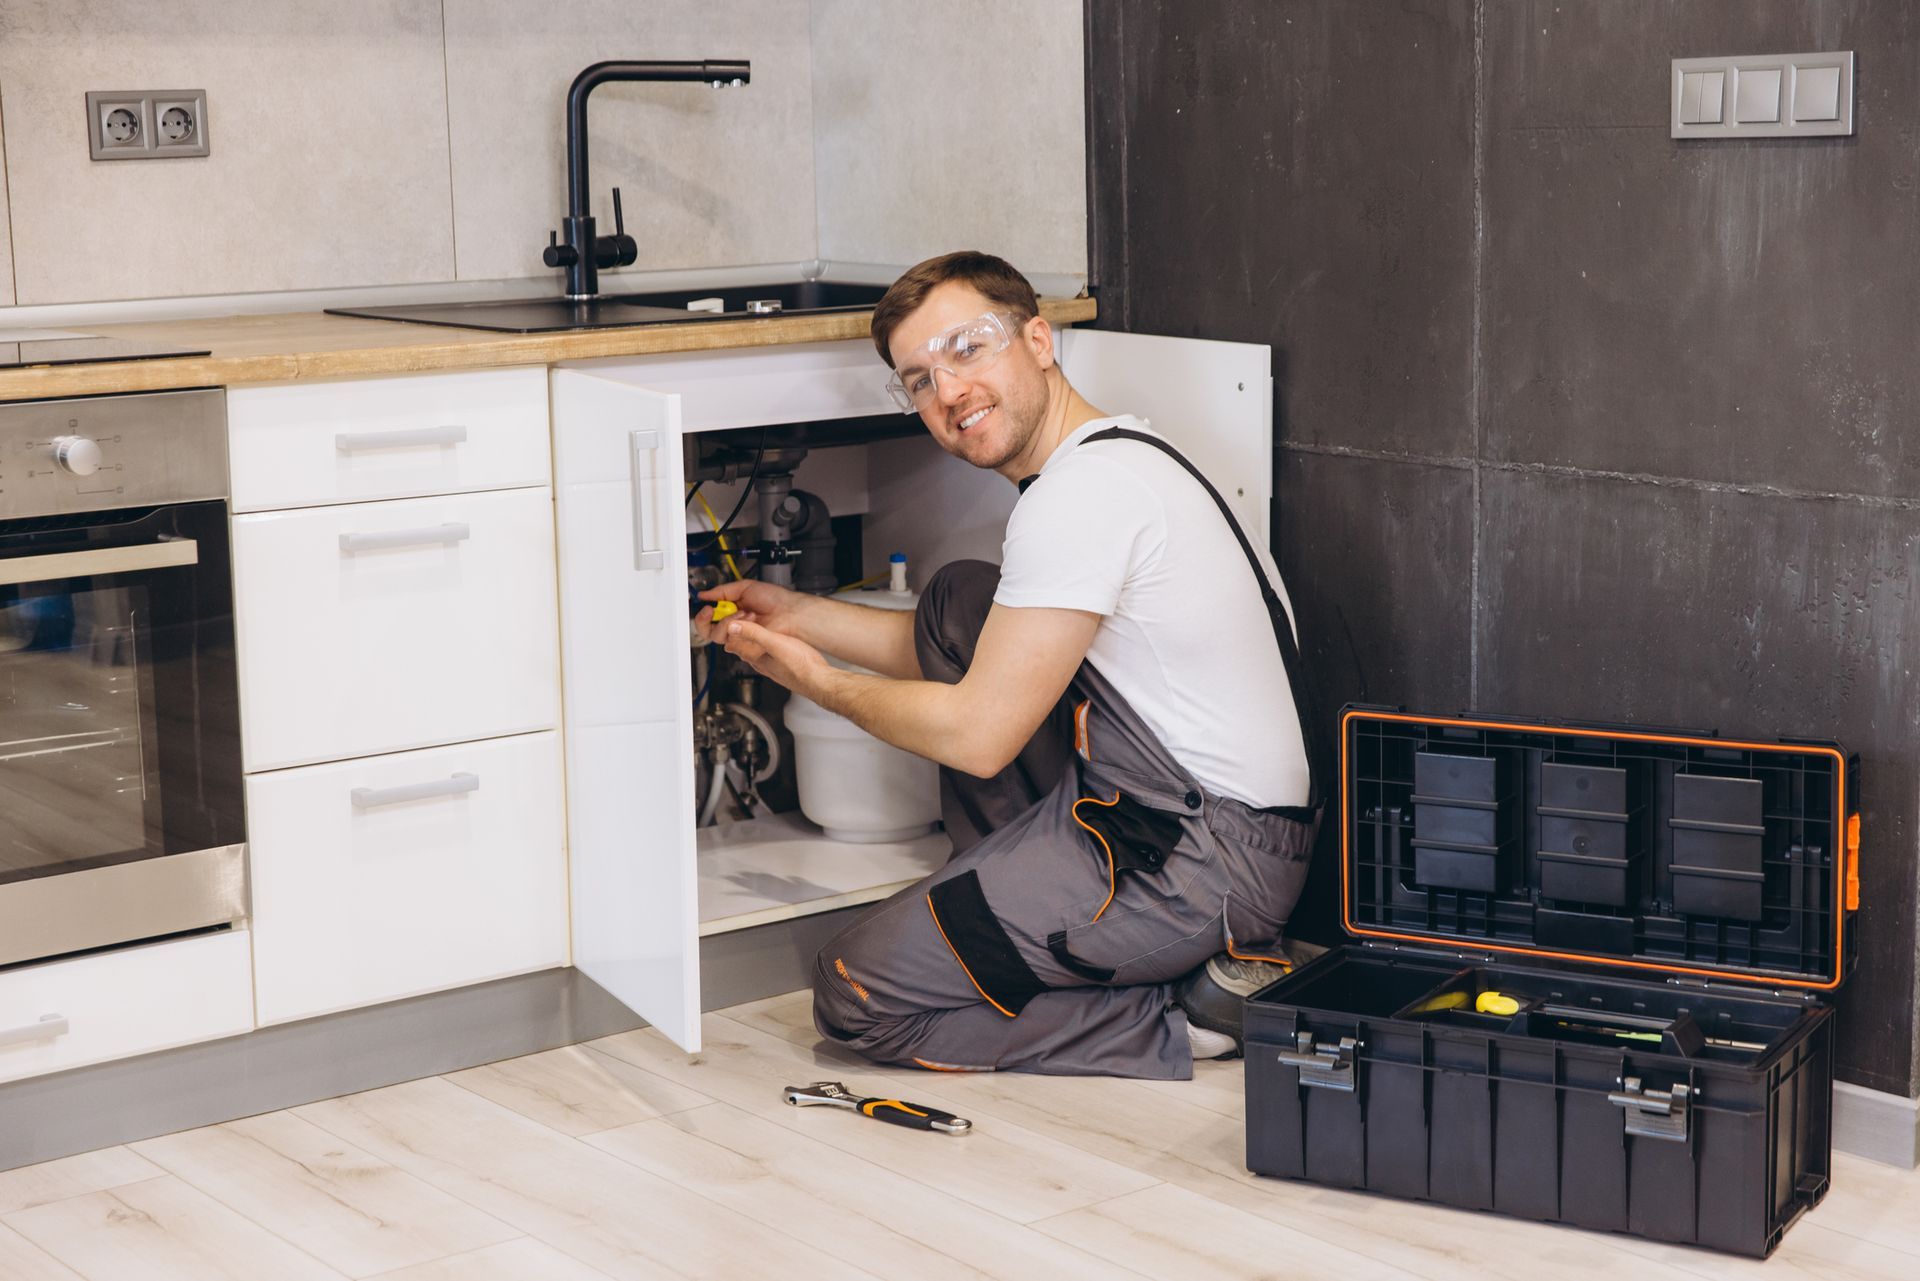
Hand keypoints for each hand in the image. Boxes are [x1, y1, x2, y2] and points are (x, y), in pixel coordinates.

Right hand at [693, 579, 807, 645]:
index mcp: (731, 610)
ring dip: (729, 621)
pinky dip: (741, 628)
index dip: (703, 614)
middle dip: (706, 620)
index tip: (706, 607)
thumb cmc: (774, 599)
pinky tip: (752, 620)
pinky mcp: (746, 646)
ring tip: (746, 612)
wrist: (788, 611)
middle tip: (712, 611)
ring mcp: (740, 635)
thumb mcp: (744, 587)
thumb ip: (721, 591)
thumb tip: (704, 594)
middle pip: (707, 630)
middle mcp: (733, 624)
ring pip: (718, 635)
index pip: (708, 618)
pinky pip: (732, 642)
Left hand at [717, 617, 829, 693]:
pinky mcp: (779, 664)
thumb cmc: (800, 666)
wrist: (818, 680)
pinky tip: (773, 635)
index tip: (740, 615)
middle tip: (750, 615)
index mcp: (753, 656)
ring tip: (759, 621)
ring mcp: (768, 664)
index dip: (730, 626)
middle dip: (739, 628)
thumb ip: (753, 633)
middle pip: (738, 644)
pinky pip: (764, 650)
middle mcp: (758, 662)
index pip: (729, 641)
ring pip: (751, 647)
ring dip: (752, 633)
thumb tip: (732, 626)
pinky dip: (763, 640)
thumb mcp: (774, 643)